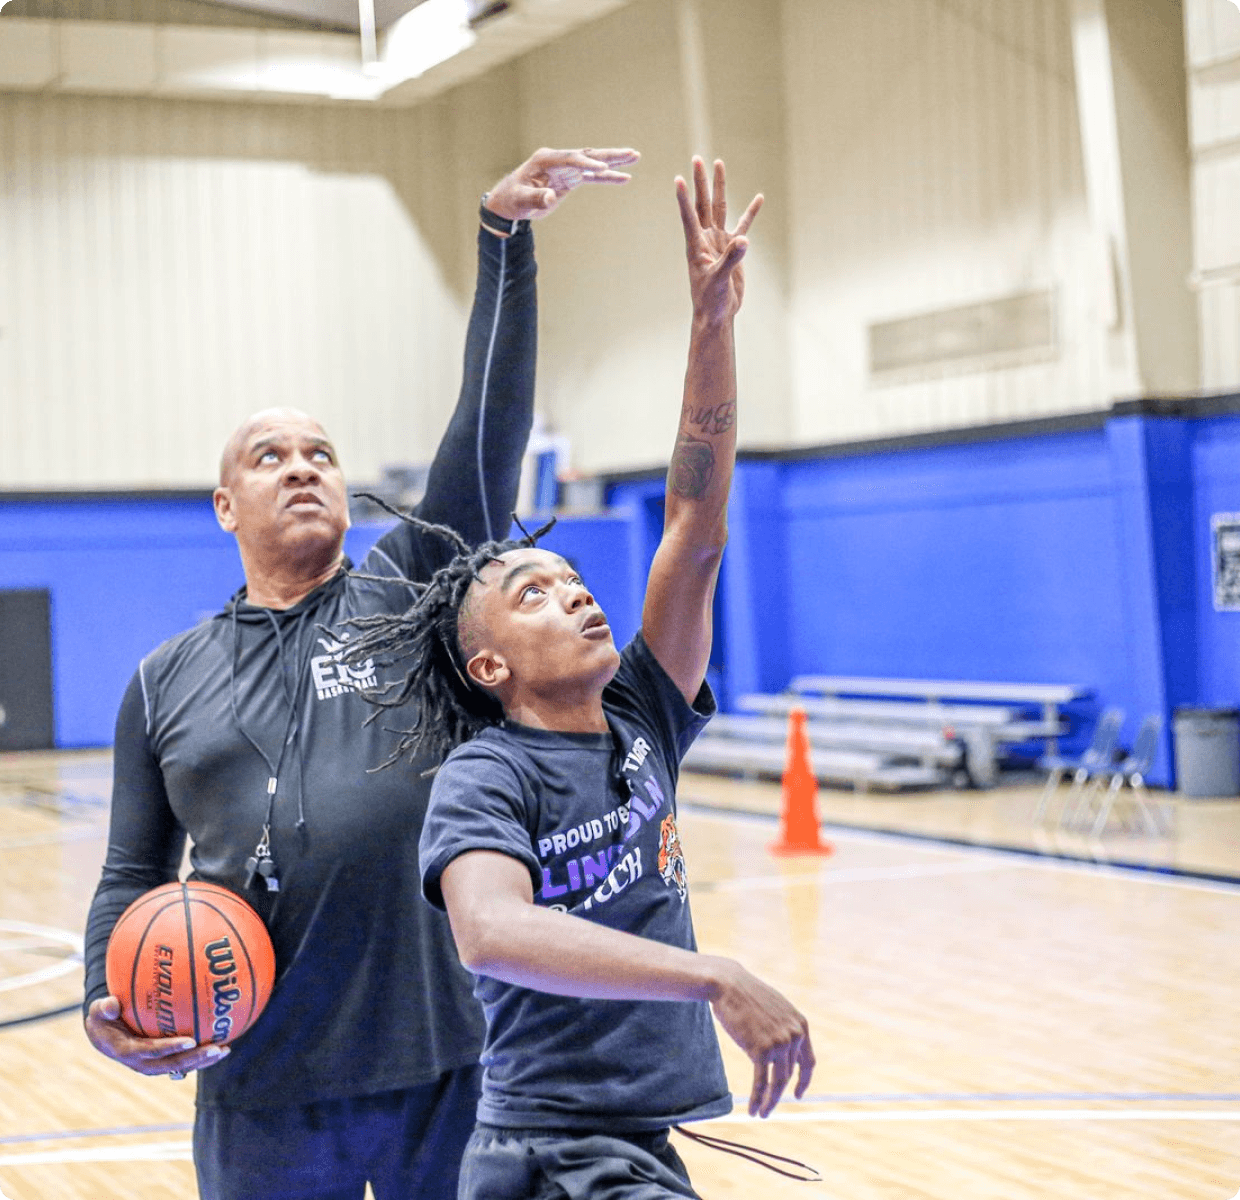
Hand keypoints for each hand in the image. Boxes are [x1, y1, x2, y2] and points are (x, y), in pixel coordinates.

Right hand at [84, 995, 229, 1077]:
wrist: (104, 1032)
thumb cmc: (104, 1016)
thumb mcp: (97, 1011)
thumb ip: (103, 1007)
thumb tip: (111, 1003)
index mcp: (127, 1051)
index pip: (150, 1051)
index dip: (170, 1048)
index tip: (190, 1040)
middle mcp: (142, 1062)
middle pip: (171, 1064)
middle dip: (194, 1059)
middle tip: (217, 1048)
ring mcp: (153, 1063)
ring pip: (180, 1066)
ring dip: (202, 1060)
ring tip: (225, 1049)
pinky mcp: (161, 1060)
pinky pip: (183, 1060)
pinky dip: (201, 1054)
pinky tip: (222, 1043)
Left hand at [484, 146, 639, 221]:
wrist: (510, 202)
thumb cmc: (512, 199)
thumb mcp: (521, 200)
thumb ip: (536, 198)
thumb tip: (551, 198)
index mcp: (545, 159)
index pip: (570, 159)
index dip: (586, 164)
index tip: (601, 169)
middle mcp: (558, 160)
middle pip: (587, 155)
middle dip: (609, 155)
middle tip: (631, 153)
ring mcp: (566, 168)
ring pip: (593, 163)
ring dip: (614, 162)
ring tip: (635, 157)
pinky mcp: (571, 179)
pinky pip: (592, 177)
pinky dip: (607, 177)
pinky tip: (624, 178)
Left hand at [675, 157, 762, 324]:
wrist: (718, 314)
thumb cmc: (711, 300)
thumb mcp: (720, 280)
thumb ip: (731, 260)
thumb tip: (743, 241)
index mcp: (696, 246)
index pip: (689, 216)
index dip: (684, 198)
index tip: (679, 178)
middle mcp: (705, 238)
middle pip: (703, 203)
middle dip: (701, 181)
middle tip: (698, 158)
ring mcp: (719, 241)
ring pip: (720, 208)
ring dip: (719, 187)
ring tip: (719, 164)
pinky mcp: (733, 249)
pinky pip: (742, 225)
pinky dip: (750, 213)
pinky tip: (758, 198)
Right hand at [708, 959, 813, 1116]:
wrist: (729, 985)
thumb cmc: (747, 996)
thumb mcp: (775, 1009)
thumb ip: (784, 1027)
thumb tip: (785, 1047)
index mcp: (800, 1025)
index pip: (808, 1062)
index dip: (803, 1081)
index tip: (797, 1094)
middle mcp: (794, 1035)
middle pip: (788, 1074)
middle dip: (779, 1093)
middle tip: (769, 1107)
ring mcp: (779, 1043)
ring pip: (777, 1082)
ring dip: (770, 1102)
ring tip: (762, 1113)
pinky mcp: (761, 1050)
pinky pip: (762, 1082)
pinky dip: (758, 1099)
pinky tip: (753, 1110)